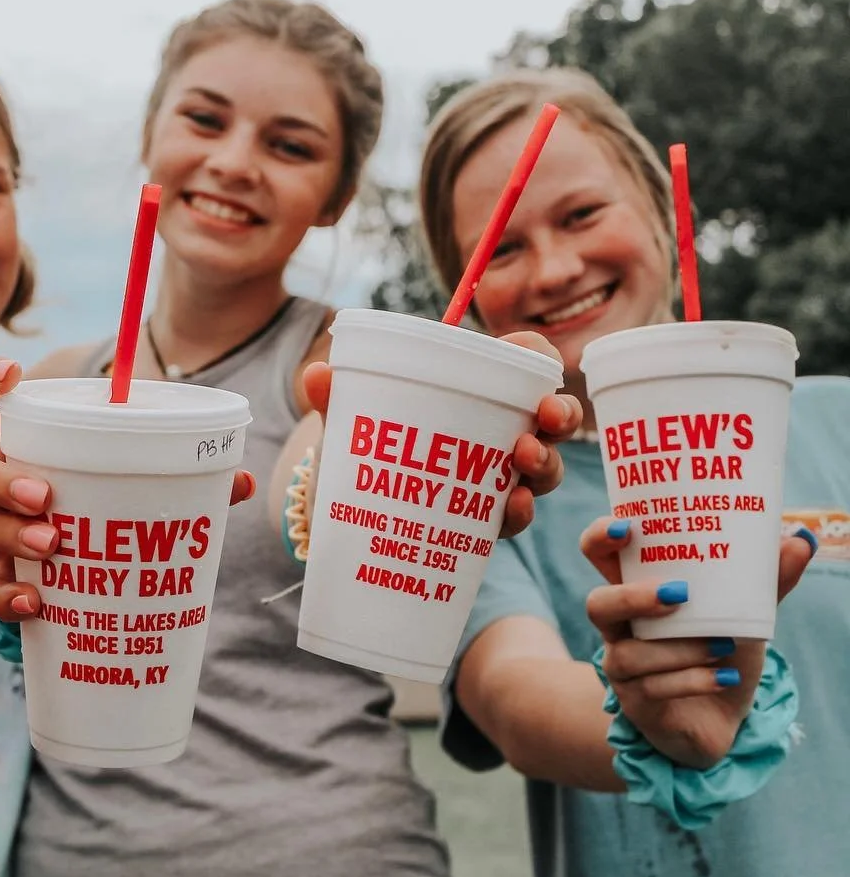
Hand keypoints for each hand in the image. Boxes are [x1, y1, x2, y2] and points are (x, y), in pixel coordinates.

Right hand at [0, 357, 255, 623]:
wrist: (93, 577)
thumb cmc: (115, 510)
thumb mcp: (147, 486)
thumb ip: (188, 480)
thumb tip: (242, 481)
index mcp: (30, 442)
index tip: (9, 377)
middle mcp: (0, 480)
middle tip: (43, 495)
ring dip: (5, 531)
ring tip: (52, 544)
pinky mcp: (3, 577)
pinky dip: (7, 595)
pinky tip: (36, 602)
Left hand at [299, 329, 579, 537]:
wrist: (346, 512)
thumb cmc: (363, 447)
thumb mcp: (351, 421)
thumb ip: (335, 398)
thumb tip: (316, 373)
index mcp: (472, 393)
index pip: (522, 362)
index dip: (538, 357)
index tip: (538, 360)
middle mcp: (496, 433)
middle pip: (549, 418)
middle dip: (560, 415)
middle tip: (546, 418)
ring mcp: (495, 477)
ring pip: (543, 468)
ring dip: (545, 463)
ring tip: (524, 460)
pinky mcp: (482, 519)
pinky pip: (513, 515)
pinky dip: (518, 511)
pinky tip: (513, 507)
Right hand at [582, 517, 815, 767]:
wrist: (721, 716)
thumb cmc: (720, 653)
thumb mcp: (744, 615)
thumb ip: (765, 583)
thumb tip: (800, 540)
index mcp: (636, 592)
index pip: (600, 557)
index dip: (599, 538)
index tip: (625, 527)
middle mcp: (620, 627)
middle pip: (598, 605)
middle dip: (632, 598)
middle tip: (677, 594)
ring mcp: (622, 666)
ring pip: (629, 655)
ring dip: (680, 649)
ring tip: (723, 645)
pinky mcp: (637, 703)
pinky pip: (654, 690)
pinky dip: (694, 680)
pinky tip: (725, 677)